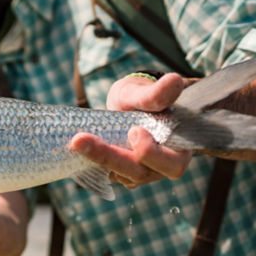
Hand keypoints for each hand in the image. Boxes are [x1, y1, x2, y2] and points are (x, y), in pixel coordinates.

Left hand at [71, 72, 192, 188]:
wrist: (130, 105)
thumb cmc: (144, 98)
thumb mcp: (146, 92)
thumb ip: (158, 93)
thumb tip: (174, 80)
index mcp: (179, 149)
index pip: (172, 164)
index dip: (152, 153)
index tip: (134, 131)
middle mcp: (161, 167)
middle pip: (140, 173)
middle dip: (111, 158)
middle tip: (80, 140)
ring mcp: (141, 172)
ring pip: (121, 175)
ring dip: (97, 159)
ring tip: (76, 141)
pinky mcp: (121, 173)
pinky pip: (107, 173)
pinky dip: (91, 161)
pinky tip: (77, 148)